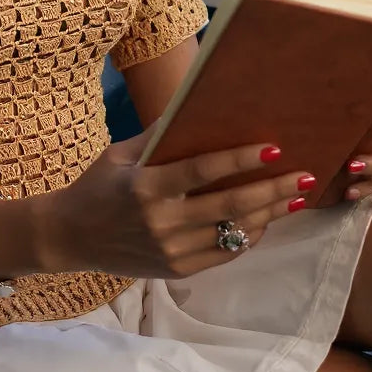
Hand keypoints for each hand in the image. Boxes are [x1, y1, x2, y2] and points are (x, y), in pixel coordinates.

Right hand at [41, 124, 315, 279]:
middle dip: (271, 189)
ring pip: (232, 232)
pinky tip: (266, 220)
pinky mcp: (176, 269)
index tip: (273, 147)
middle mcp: (161, 221)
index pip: (203, 171)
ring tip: (295, 196)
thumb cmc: (96, 186)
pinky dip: (248, 236)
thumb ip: (157, 134)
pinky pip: (223, 254)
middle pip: (229, 205)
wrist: (68, 237)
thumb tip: (192, 102)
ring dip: (269, 214)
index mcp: (145, 187)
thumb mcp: (120, 154)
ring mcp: (171, 250)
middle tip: (302, 174)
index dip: (240, 159)